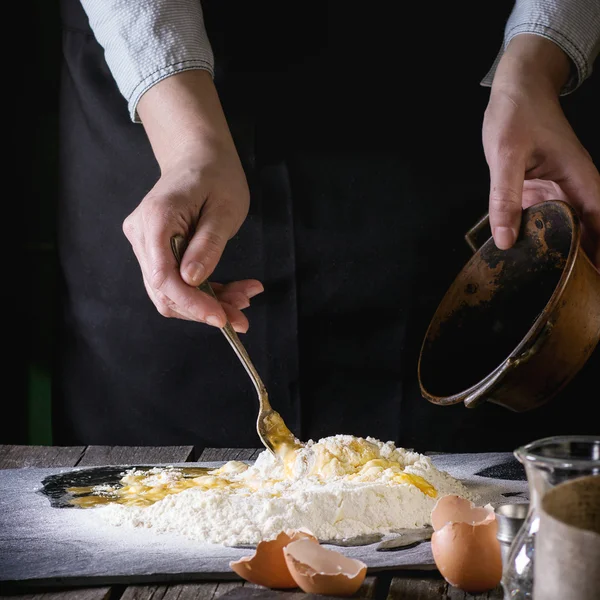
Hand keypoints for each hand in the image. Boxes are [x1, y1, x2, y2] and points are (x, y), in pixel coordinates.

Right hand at [122, 70, 262, 331]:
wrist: (198, 157)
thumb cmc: (216, 175)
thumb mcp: (224, 209)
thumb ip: (208, 245)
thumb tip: (192, 280)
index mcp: (156, 220)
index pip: (164, 277)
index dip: (192, 304)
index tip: (223, 319)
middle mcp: (142, 235)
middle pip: (165, 292)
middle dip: (205, 309)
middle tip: (243, 315)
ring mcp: (145, 245)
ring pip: (171, 292)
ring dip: (208, 303)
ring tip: (243, 300)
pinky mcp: (155, 251)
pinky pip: (176, 282)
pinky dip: (204, 293)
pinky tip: (233, 292)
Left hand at [483, 34, 599, 268]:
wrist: (517, 89)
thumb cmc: (518, 114)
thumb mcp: (506, 155)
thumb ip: (505, 196)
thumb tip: (506, 240)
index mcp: (579, 182)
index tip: (597, 287)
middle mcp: (574, 190)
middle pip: (589, 234)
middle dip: (586, 264)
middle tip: (574, 298)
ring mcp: (559, 192)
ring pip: (569, 231)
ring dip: (566, 255)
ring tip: (556, 288)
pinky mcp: (542, 192)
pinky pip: (548, 221)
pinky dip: (544, 239)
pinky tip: (531, 257)